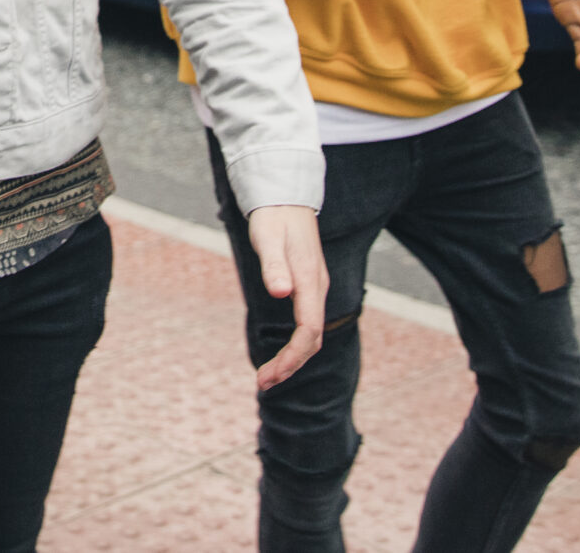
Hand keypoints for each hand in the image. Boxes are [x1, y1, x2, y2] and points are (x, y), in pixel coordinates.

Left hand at [246, 204, 329, 389]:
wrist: (285, 197)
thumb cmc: (273, 217)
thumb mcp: (267, 238)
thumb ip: (274, 265)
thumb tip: (281, 293)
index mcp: (309, 280)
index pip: (309, 329)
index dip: (292, 356)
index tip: (270, 374)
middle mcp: (317, 288)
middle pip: (312, 339)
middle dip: (290, 365)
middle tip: (262, 383)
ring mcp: (314, 288)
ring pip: (311, 334)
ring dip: (292, 359)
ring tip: (266, 377)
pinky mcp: (308, 286)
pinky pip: (307, 324)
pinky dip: (294, 345)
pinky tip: (278, 354)